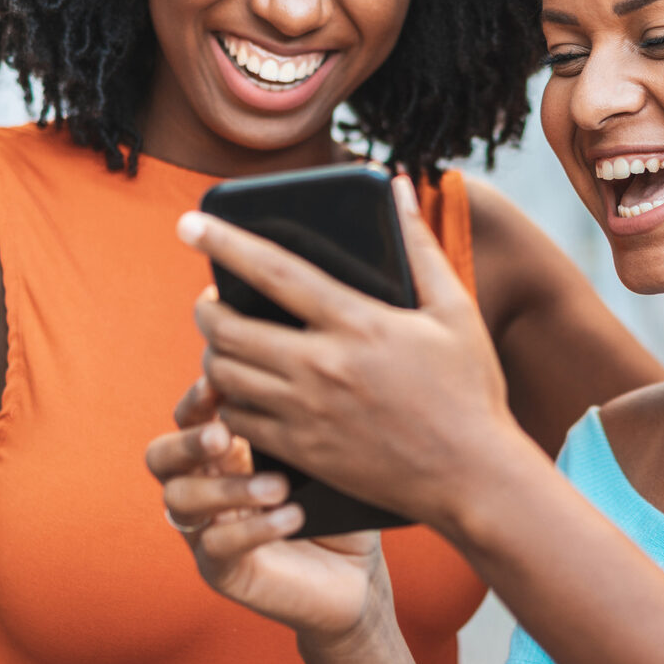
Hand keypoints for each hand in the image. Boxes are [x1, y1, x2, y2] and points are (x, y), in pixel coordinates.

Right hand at [145, 396, 388, 646]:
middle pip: (161, 456)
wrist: (354, 576)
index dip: (196, 399)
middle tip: (223, 435)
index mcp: (224, 454)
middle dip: (187, 441)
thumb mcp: (320, 461)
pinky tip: (290, 517)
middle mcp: (205, 488)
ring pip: (181, 500)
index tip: (218, 382)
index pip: (189, 417)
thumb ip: (295, 431)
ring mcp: (206, 531)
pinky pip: (216, 546)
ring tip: (279, 487)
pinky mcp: (221, 571)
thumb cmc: (337, 508)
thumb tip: (292, 392)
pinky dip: (252, 529)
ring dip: (227, 488)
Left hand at [175, 175, 540, 534]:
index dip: (225, 242)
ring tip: (224, 342)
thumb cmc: (469, 389)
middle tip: (209, 299)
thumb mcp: (456, 311)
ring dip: (214, 353)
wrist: (473, 476)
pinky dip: (230, 401)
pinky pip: (240, 422)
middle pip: (230, 328)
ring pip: (225, 376)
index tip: (190, 222)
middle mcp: (324, 367)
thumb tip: (400, 187)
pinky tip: (242, 392)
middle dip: (207, 307)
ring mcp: (308, 414)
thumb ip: (422, 246)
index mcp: (359, 324)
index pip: (274, 271)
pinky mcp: (303, 453)